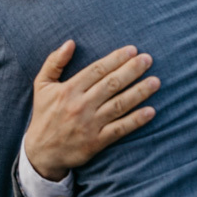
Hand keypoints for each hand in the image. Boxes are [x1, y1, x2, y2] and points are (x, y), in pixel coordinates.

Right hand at [24, 42, 158, 180]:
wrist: (41, 152)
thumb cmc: (44, 115)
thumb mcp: (41, 86)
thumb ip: (54, 62)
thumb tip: (70, 43)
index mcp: (68, 90)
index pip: (97, 70)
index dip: (116, 59)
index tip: (133, 50)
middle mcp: (81, 106)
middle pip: (111, 84)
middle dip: (132, 70)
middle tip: (148, 60)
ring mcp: (90, 124)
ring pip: (119, 105)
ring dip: (139, 92)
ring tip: (155, 81)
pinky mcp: (96, 142)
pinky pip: (120, 129)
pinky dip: (136, 120)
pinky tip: (151, 111)